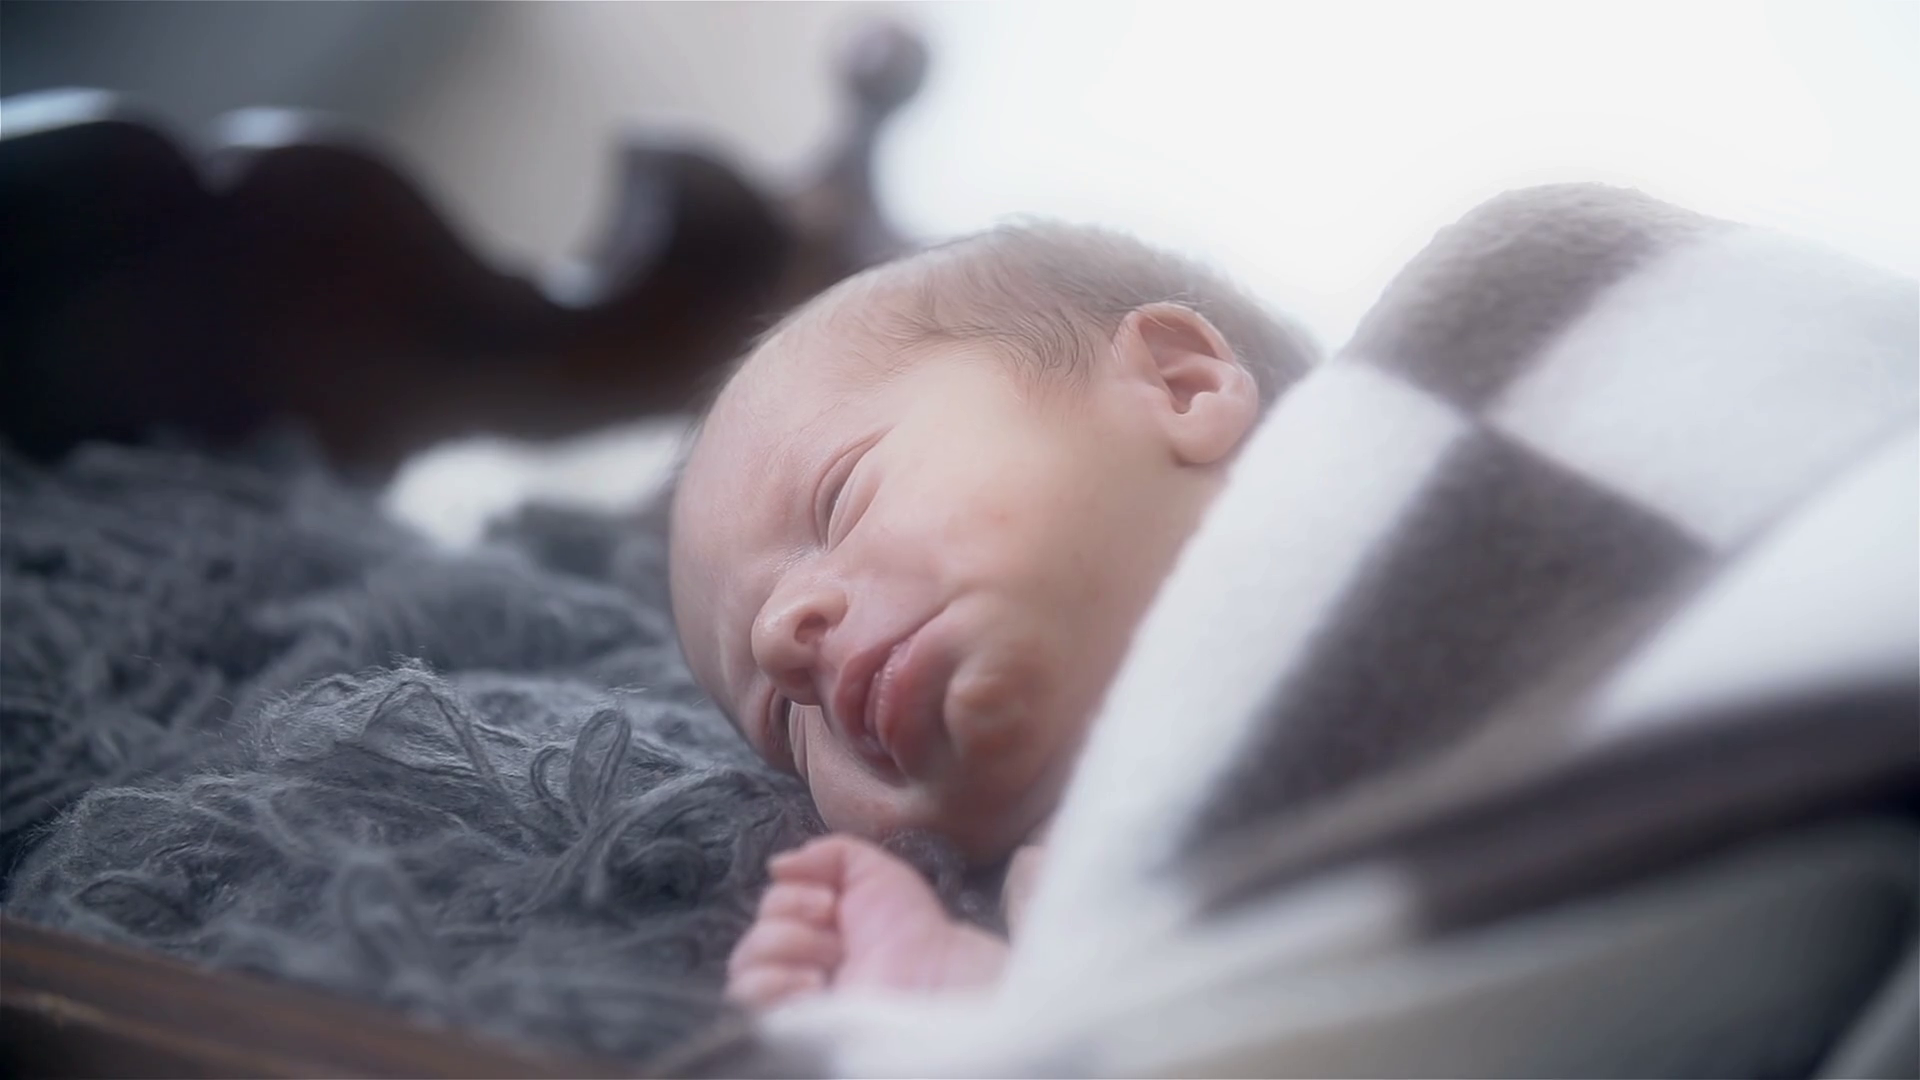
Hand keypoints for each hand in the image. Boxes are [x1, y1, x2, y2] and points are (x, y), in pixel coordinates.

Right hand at [726, 834, 1008, 1008]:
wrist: (936, 975)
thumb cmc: (912, 927)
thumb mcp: (872, 871)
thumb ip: (827, 853)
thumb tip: (776, 865)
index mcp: (814, 927)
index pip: (770, 905)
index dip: (794, 894)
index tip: (833, 900)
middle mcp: (799, 961)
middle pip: (755, 932)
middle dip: (795, 919)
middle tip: (838, 932)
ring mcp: (793, 996)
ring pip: (745, 964)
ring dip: (788, 947)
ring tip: (832, 959)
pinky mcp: (791, 1024)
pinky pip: (745, 1001)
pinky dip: (772, 982)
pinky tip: (813, 982)